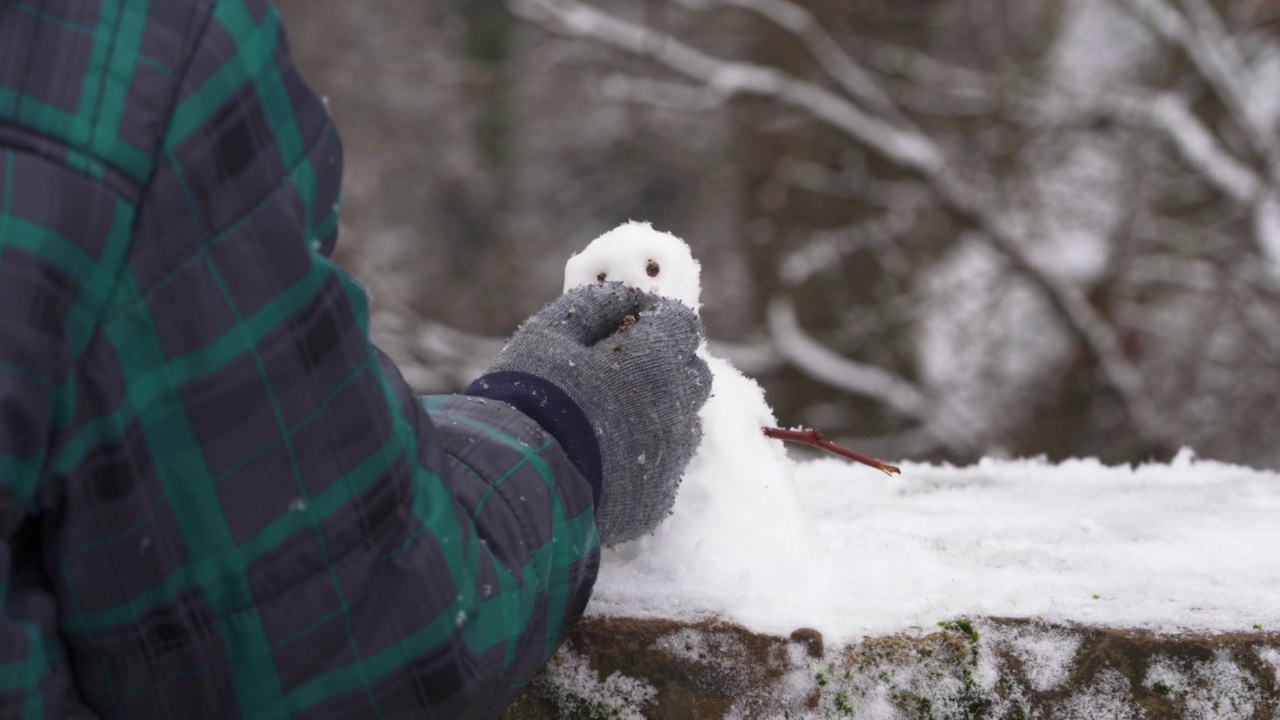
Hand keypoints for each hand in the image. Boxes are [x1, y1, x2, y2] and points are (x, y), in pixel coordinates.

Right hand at [467, 283, 711, 544]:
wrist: (521, 484)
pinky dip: (644, 454)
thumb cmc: (531, 398)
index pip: (680, 323)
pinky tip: (607, 457)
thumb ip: (592, 306)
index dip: (653, 320)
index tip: (624, 325)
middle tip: (618, 369)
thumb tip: (625, 296)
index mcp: (656, 359)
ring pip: (682, 421)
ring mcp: (671, 457)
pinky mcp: (658, 499)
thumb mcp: (548, 333)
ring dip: (659, 410)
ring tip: (611, 415)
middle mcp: (677, 407)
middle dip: (664, 363)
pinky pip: (664, 466)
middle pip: (691, 372)